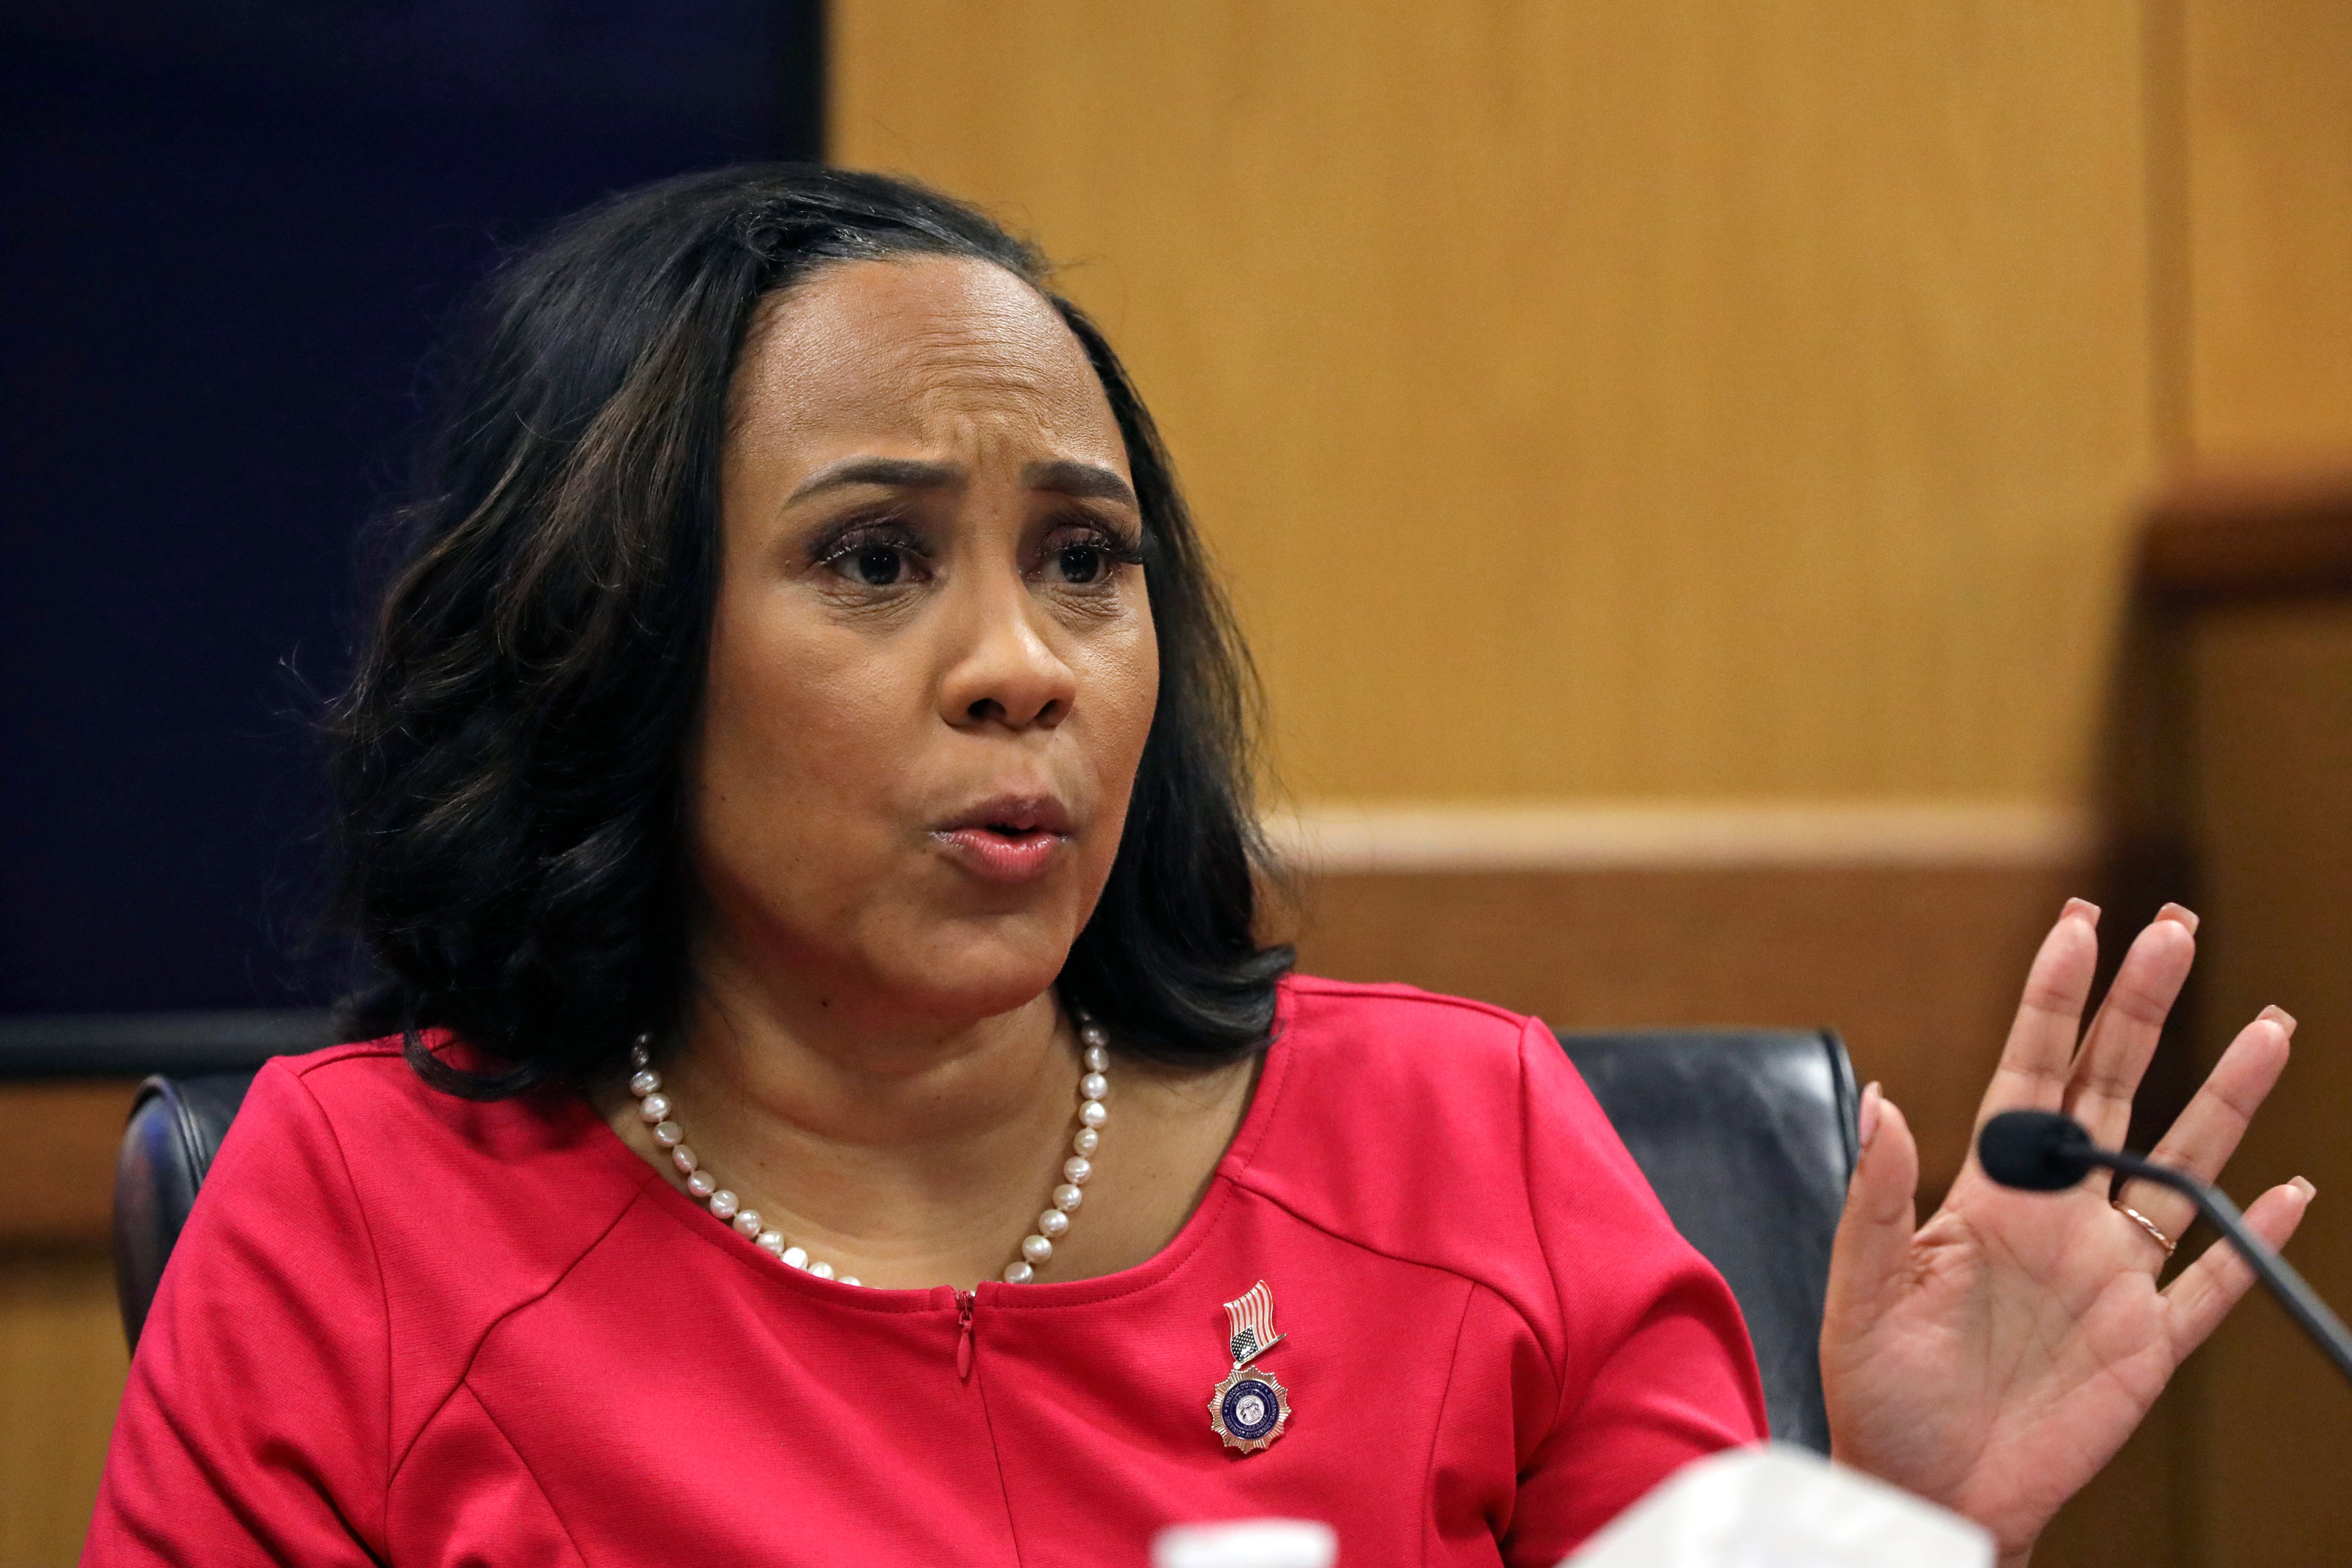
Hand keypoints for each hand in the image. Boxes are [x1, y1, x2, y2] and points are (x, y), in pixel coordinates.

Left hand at [1818, 900, 2313, 1564]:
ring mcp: (2109, 1275)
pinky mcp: (2146, 1343)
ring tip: (2266, 1026)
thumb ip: (1876, 1195)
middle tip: (2177, 932)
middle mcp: (2056, 1217)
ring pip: (2181, 1166)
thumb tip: (1881, 1101)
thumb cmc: (1879, 1389)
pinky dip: (2253, 1236)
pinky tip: (2286, 1188)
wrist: (1920, 1482)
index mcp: (1988, 1192)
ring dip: (2224, 1098)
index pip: (2030, 1072)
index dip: (2055, 1000)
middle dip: (2143, 1009)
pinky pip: (2213, 1281)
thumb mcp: (1861, 1290)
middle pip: (2113, 1089)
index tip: (2081, 926)